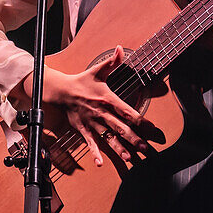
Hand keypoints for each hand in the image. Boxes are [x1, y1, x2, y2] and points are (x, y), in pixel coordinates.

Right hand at [23, 46, 151, 166]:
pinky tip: (100, 163)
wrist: (60, 91)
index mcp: (107, 99)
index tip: (152, 128)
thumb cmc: (82, 81)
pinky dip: (94, 153)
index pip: (127, 111)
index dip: (141, 120)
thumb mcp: (98, 70)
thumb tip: (121, 48)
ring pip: (108, 137)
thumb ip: (112, 61)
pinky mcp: (83, 129)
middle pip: (120, 128)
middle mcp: (101, 113)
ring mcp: (92, 123)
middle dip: (134, 139)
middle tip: (147, 149)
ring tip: (130, 158)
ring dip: (119, 148)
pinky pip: (90, 143)